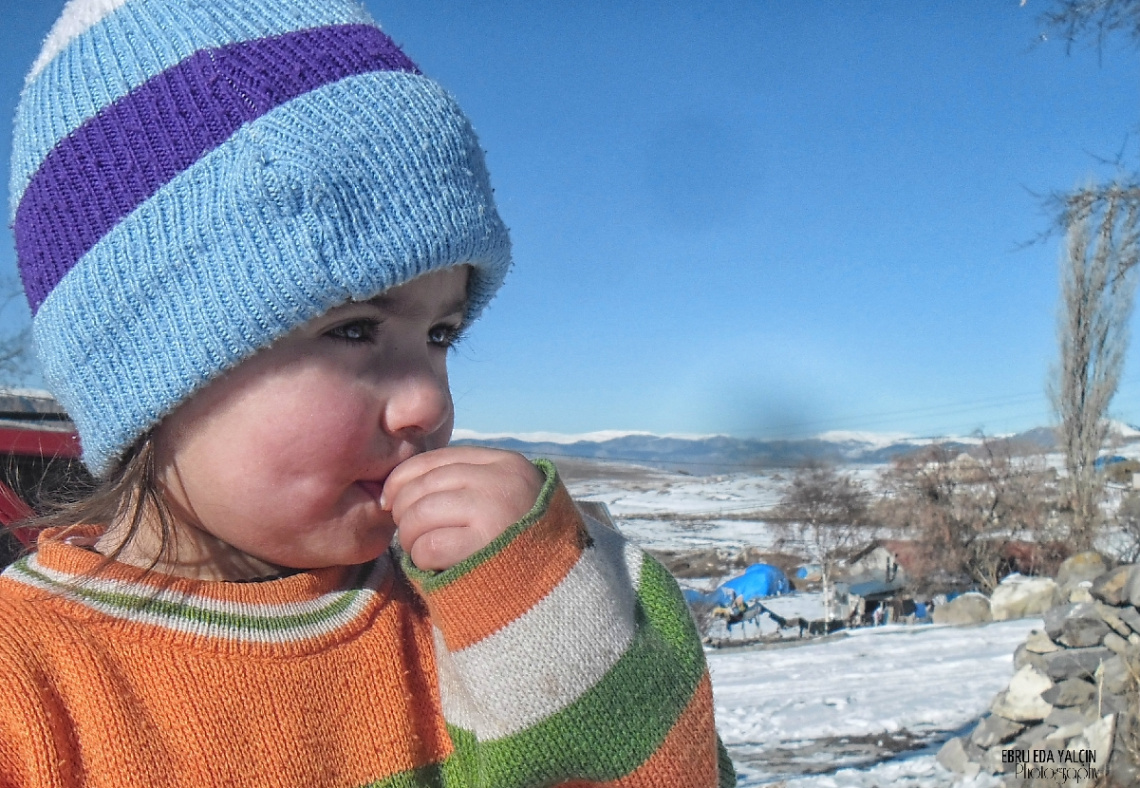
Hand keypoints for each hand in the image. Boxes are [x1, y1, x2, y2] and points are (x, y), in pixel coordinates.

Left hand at [382, 446, 544, 570]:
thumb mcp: (507, 495)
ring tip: (422, 550)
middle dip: (404, 511)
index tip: (391, 500)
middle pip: (423, 486)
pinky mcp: (485, 548)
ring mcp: (494, 512)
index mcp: (504, 463)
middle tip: (408, 532)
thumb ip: (469, 482)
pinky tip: (434, 566)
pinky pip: (428, 547)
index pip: (436, 459)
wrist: (563, 585)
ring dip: (410, 537)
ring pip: (420, 515)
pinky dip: (421, 559)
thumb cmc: (525, 542)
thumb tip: (404, 482)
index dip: (403, 479)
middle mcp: (500, 481)